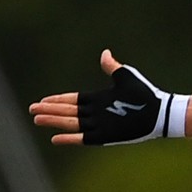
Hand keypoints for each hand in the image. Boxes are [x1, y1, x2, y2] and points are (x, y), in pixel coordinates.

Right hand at [30, 50, 187, 144]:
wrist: (160, 111)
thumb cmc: (145, 93)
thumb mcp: (126, 76)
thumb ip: (112, 67)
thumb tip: (105, 53)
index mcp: (99, 99)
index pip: (73, 100)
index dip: (58, 100)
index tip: (43, 100)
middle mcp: (97, 113)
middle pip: (68, 112)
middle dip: (50, 111)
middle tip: (32, 110)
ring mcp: (100, 125)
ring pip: (71, 123)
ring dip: (54, 121)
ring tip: (38, 120)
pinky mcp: (106, 136)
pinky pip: (84, 138)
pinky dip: (70, 138)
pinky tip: (55, 138)